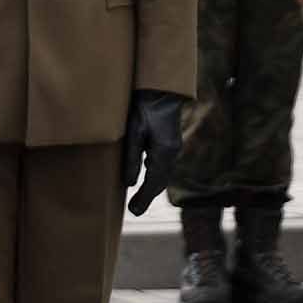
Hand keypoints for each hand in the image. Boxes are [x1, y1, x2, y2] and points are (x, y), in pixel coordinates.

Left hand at [122, 91, 186, 216]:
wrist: (160, 90)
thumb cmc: (144, 108)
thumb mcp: (134, 132)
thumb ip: (132, 157)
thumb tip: (130, 182)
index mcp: (164, 152)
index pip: (154, 182)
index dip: (144, 198)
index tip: (134, 211)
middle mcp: (172, 152)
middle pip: (160, 181)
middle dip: (147, 196)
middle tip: (134, 211)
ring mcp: (172, 147)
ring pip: (162, 174)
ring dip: (151, 188)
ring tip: (138, 200)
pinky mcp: (169, 142)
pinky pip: (162, 165)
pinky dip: (154, 176)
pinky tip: (146, 178)